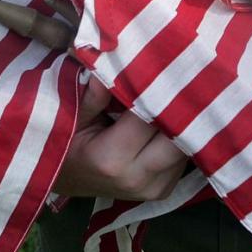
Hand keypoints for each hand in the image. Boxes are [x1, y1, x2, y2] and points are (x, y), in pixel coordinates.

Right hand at [54, 78, 188, 200]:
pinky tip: (170, 119)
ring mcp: (154, 189)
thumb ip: (94, 93)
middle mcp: (138, 178)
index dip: (157, 90)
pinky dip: (180, 137)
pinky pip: (182, 158)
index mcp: (112, 159)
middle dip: (178, 106)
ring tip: (177, 95)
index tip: (161, 66)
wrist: (65, 180)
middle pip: (178, 135)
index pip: (150, 116)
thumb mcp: (71, 115)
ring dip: (184, 122)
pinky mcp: (164, 191)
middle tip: (179, 77)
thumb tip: (115, 60)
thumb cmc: (65, 144)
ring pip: (186, 146)